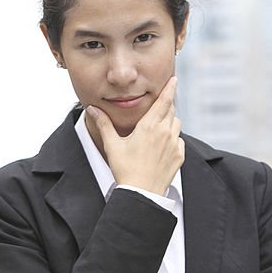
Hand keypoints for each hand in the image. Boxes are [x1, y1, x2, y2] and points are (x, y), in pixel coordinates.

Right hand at [85, 76, 183, 194]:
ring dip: (169, 122)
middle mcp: (165, 132)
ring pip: (176, 124)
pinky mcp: (179, 156)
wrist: (141, 193)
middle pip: (171, 110)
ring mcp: (174, 144)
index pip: (164, 100)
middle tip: (158, 106)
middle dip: (165, 106)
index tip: (174, 80)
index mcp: (150, 126)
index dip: (169, 88)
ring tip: (157, 129)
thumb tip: (92, 109)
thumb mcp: (112, 145)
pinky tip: (162, 146)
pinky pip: (179, 141)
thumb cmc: (125, 169)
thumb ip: (104, 124)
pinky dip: (173, 139)